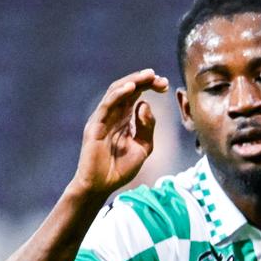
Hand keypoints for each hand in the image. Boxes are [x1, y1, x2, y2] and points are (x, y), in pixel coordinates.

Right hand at [71, 71, 169, 199]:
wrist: (102, 185)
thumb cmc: (120, 168)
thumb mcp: (143, 146)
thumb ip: (147, 127)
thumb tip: (145, 104)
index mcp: (124, 118)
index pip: (137, 95)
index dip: (150, 86)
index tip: (165, 85)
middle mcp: (113, 114)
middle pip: (127, 89)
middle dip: (144, 80)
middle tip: (159, 78)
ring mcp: (103, 118)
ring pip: (116, 92)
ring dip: (133, 81)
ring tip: (148, 76)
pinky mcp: (95, 125)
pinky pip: (107, 105)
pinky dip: (118, 94)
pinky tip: (131, 88)